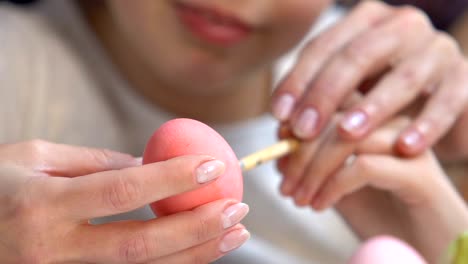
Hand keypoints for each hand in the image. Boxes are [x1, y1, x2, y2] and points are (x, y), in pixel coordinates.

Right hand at [0, 140, 248, 262]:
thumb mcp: (34, 157)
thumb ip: (94, 162)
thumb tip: (148, 165)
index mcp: (43, 204)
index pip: (122, 192)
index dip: (173, 179)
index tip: (213, 166)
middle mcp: (53, 247)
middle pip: (139, 245)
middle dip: (196, 228)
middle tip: (236, 208)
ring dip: (193, 253)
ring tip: (233, 233)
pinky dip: (170, 262)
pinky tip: (199, 247)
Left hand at [271, 0, 467, 155]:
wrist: (438, 101)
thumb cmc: (380, 96)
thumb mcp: (348, 89)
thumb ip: (317, 98)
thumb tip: (281, 125)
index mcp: (365, 22)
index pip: (324, 46)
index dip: (299, 81)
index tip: (279, 115)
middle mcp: (401, 26)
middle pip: (358, 56)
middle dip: (327, 94)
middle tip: (304, 130)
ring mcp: (436, 48)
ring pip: (404, 77)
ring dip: (373, 107)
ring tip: (347, 135)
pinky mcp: (465, 77)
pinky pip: (447, 100)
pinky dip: (427, 124)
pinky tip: (405, 147)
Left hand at [278, 118, 467, 261]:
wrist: (425, 241)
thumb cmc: (378, 209)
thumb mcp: (334, 182)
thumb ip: (311, 162)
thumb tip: (280, 144)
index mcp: (372, 116)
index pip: (327, 103)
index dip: (295, 124)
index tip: (277, 151)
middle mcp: (391, 121)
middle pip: (333, 119)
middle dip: (299, 154)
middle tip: (284, 187)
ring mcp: (407, 143)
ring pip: (346, 139)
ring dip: (313, 172)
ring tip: (299, 199)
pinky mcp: (418, 172)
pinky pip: (363, 167)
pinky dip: (332, 187)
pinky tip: (321, 205)